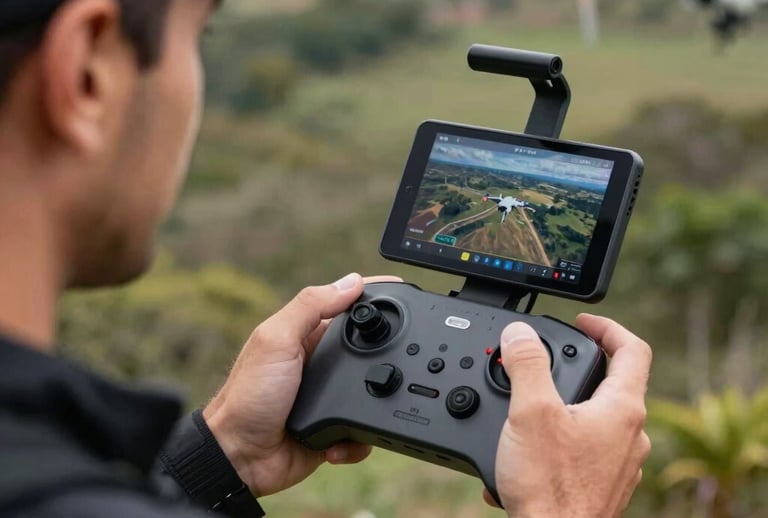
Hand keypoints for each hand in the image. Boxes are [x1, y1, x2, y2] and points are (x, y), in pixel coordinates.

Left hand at [202, 273, 400, 497]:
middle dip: (385, 352)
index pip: (346, 305)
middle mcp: (319, 362)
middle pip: (367, 346)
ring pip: (372, 390)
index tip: (401, 288)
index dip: (372, 295)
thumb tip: (351, 282)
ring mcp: (328, 396)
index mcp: (306, 334)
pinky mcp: (333, 428)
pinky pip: (362, 430)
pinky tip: (339, 441)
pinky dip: (357, 438)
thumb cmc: (248, 396)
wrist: (239, 458)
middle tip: (404, 356)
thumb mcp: (276, 340)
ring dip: (374, 402)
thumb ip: (310, 307)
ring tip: (366, 408)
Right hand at [488, 314, 651, 517]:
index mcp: (622, 409)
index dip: (608, 327)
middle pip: (614, 383)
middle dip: (580, 367)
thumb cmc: (550, 487)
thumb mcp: (530, 412)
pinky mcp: (605, 484)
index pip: (633, 350)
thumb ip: (526, 365)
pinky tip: (531, 450)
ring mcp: (621, 463)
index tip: (583, 322)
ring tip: (533, 407)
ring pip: (599, 418)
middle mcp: (631, 436)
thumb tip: (520, 333)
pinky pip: (588, 448)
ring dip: (569, 404)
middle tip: (550, 362)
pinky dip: (563, 438)